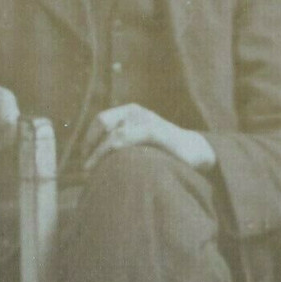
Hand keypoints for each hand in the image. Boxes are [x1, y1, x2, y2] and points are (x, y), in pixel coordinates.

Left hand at [82, 104, 215, 172]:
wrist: (195, 151)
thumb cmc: (165, 150)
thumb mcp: (140, 139)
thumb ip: (122, 141)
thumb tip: (92, 154)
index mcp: (131, 111)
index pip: (101, 119)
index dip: (89, 138)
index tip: (85, 157)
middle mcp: (136, 112)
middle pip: (102, 121)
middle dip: (89, 143)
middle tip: (86, 165)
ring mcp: (146, 119)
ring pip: (112, 135)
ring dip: (97, 153)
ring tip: (89, 170)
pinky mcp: (154, 131)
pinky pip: (124, 140)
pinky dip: (108, 153)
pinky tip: (104, 166)